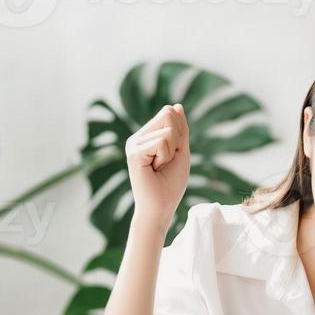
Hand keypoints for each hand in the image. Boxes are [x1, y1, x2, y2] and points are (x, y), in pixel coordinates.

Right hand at [125, 104, 189, 228]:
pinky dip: (166, 156)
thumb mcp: (181, 152)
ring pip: (168, 130)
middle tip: (166, 161)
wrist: (160, 208)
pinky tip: (155, 168)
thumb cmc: (170, 184)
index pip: (170, 112)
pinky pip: (162, 141)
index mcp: (146, 135)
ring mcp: (133, 144)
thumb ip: (180, 130)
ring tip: (160, 167)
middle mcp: (137, 137)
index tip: (172, 155)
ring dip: (172, 152)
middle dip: (177, 140)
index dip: (180, 132)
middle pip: (168, 115)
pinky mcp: (134, 152)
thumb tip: (177, 106)